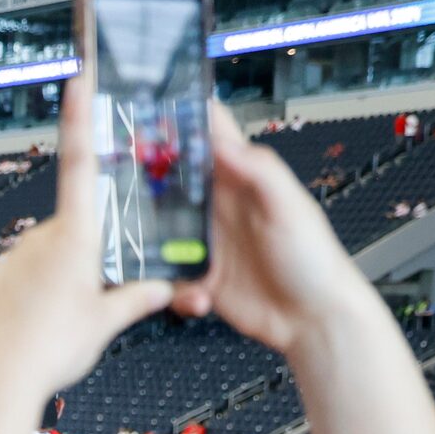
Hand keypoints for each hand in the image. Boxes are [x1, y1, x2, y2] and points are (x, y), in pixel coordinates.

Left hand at [0, 77, 172, 408]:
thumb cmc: (49, 350)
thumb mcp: (105, 324)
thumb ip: (136, 299)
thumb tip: (165, 288)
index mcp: (74, 236)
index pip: (81, 164)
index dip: (81, 119)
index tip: (77, 78)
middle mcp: (40, 238)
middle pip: (78, 230)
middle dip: (92, 255)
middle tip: (94, 299)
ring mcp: (14, 258)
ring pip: (51, 259)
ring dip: (64, 281)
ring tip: (63, 325)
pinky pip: (27, 282)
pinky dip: (39, 300)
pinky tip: (41, 329)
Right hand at [171, 102, 369, 359]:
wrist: (313, 319)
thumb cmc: (313, 260)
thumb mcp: (289, 206)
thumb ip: (257, 170)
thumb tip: (219, 140)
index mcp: (242, 180)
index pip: (210, 135)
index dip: (183, 119)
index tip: (149, 114)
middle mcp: (221, 208)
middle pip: (173, 182)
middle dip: (147, 182)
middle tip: (121, 187)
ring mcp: (208, 244)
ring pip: (162, 233)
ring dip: (152, 246)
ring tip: (158, 260)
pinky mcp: (201, 280)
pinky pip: (171, 279)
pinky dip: (175, 291)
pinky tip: (197, 298)